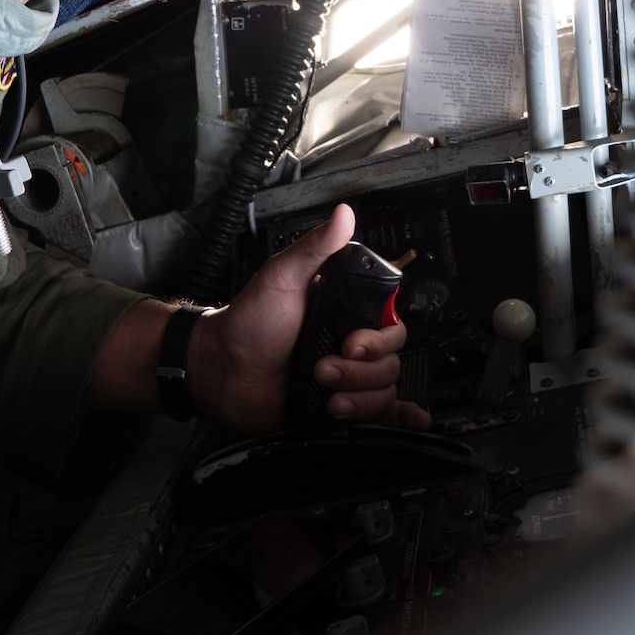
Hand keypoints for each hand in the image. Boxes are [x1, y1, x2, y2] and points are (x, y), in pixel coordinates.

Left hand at [189, 203, 430, 434]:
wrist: (223, 372)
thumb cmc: (247, 323)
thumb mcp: (281, 276)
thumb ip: (315, 247)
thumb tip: (343, 215)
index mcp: (345, 310)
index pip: (390, 323)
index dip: (377, 338)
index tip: (350, 341)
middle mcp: (350, 341)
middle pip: (391, 360)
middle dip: (359, 370)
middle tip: (324, 366)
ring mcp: (347, 375)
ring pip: (384, 388)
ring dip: (359, 397)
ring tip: (326, 394)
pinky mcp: (340, 404)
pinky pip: (381, 412)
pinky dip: (401, 417)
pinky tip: (412, 420)